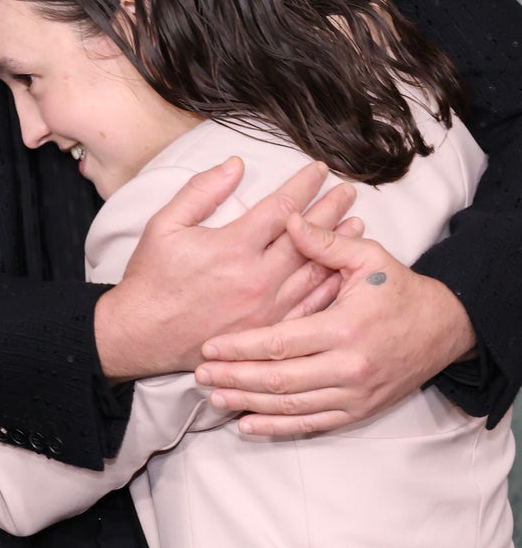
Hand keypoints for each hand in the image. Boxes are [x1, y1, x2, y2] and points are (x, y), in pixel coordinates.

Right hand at [95, 159, 357, 379]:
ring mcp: (266, 308)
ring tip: (357, 224)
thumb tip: (235, 164)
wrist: (141, 335)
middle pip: (306, 237)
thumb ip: (201, 191)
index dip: (303, 185)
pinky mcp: (268, 332)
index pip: (280, 208)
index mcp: (233, 246)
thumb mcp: (165, 224)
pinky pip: (308, 307)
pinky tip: (340, 272)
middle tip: (349, 191)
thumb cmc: (152, 278)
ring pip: (313, 271)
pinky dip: (329, 286)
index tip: (320, 169)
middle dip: (331, 210)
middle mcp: (256, 277)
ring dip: (337, 246)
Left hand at [196, 213, 476, 433]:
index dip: (243, 346)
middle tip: (201, 375)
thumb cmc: (398, 288)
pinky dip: (279, 426)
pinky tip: (250, 424)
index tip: (211, 345)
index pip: (283, 342)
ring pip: (292, 406)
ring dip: (250, 404)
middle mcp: (349, 367)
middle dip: (237, 379)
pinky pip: (313, 423)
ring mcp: (354, 394)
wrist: (442, 328)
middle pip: (280, 379)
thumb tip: (288, 218)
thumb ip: (324, 242)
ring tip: (216, 398)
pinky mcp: (359, 410)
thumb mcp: (367, 256)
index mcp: (345, 328)